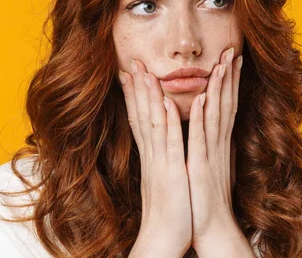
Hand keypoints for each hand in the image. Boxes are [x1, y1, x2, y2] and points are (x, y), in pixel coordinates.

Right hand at [118, 59, 191, 255]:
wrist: (163, 239)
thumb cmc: (167, 211)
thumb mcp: (162, 179)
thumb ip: (159, 160)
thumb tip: (157, 147)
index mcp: (151, 156)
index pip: (139, 119)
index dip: (133, 95)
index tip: (129, 74)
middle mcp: (152, 154)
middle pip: (142, 115)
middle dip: (137, 87)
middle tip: (132, 62)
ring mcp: (161, 162)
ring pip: (154, 121)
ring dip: (150, 95)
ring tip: (146, 71)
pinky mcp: (172, 172)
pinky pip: (171, 142)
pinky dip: (170, 121)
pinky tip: (167, 101)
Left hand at [179, 46, 241, 249]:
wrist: (210, 227)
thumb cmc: (206, 196)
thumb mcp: (210, 165)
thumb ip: (212, 146)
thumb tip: (215, 131)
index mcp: (218, 143)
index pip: (226, 106)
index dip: (229, 82)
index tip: (230, 60)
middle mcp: (218, 144)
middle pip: (226, 104)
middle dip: (228, 77)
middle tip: (231, 51)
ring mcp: (212, 154)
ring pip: (216, 114)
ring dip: (219, 89)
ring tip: (221, 64)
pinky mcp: (202, 166)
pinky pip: (202, 136)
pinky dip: (202, 116)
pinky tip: (203, 98)